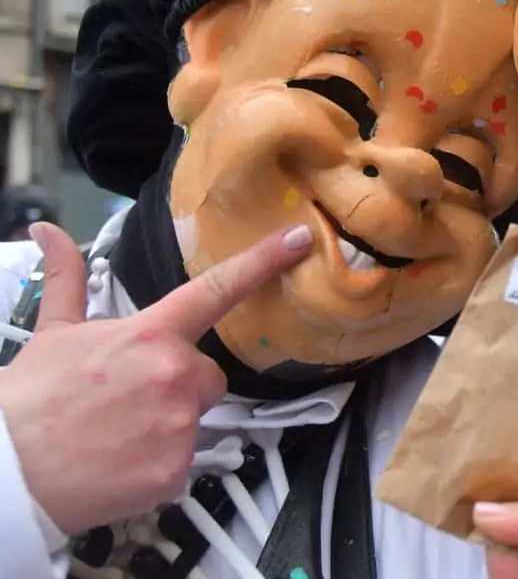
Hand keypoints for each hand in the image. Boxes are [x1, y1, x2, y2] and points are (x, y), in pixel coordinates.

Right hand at [0, 222, 312, 534]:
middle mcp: (175, 374)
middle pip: (208, 374)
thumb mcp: (52, 333)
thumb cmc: (31, 399)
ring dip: (169, 423)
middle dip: (179, 384)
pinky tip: (122, 461)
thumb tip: (46, 231)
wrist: (8, 472)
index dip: (264, 260)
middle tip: (129, 399)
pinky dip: (158, 462)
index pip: (218, 289)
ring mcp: (180, 424)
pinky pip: (183, 458)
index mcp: (151, 334)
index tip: (301, 238)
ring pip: (195, 417)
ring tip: (119, 431)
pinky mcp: (177, 469)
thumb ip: (65, 279)